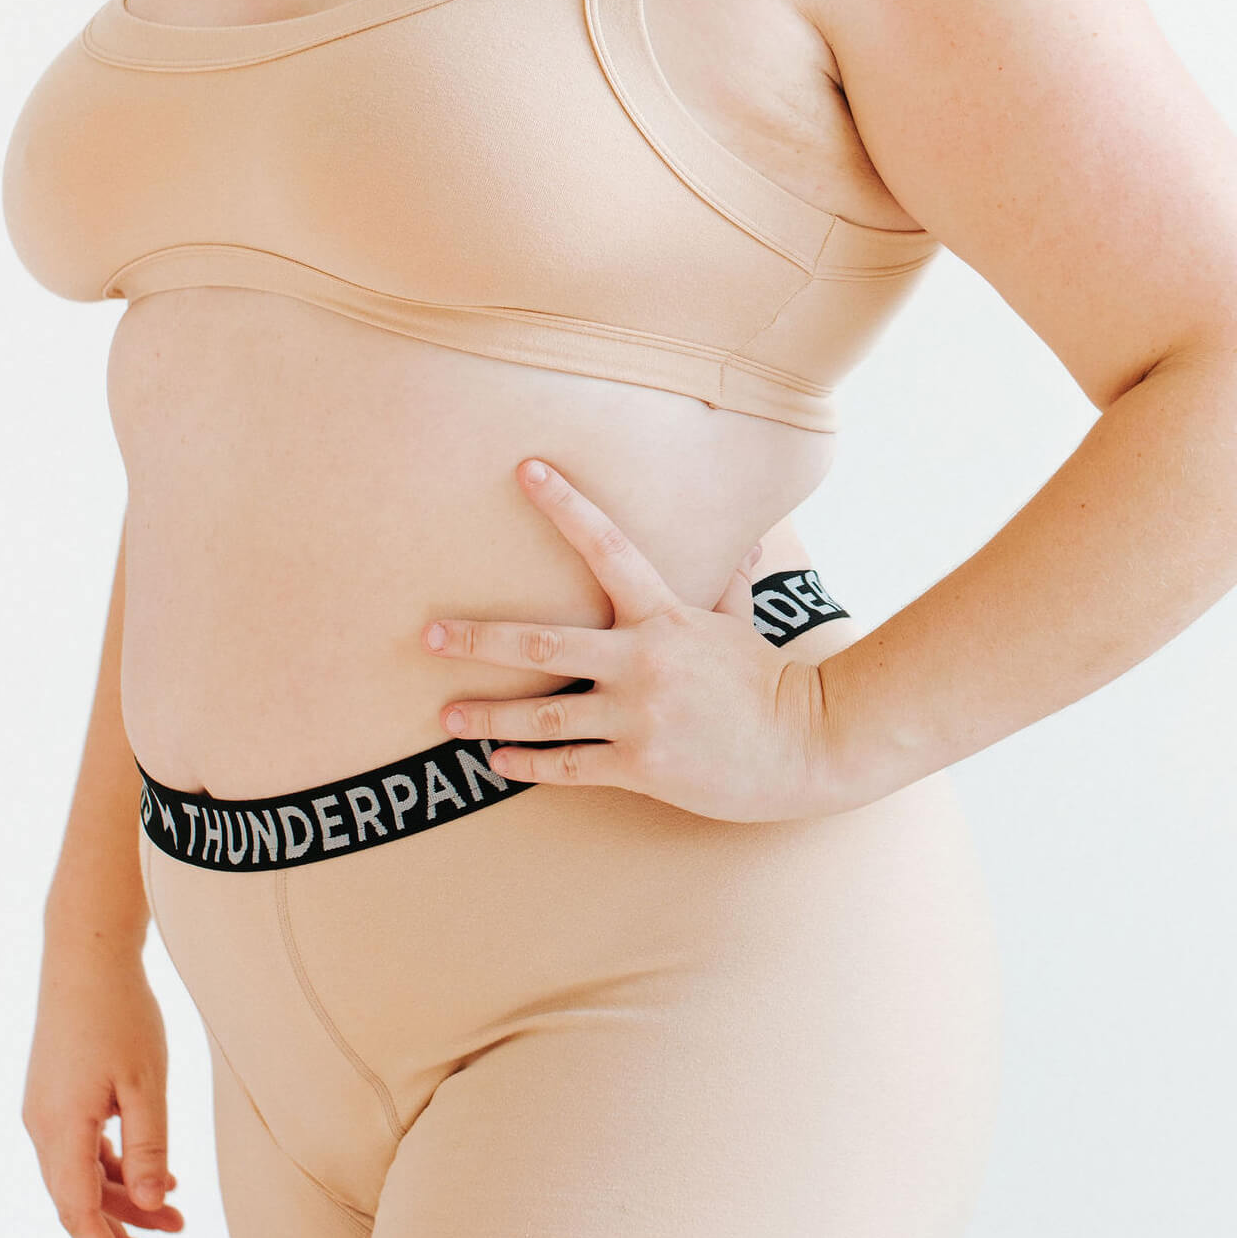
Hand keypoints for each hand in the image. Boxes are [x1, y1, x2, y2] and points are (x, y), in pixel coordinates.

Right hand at [22, 942, 184, 1237]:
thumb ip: (150, 1147)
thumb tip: (154, 1206)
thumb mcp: (146, 1082)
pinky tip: (159, 1177)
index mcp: (60, 1130)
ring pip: (84, 1177)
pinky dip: (119, 1168)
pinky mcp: (57, 1096)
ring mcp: (47, 1112)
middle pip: (80, 1203)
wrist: (85, 953)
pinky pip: (85, 1149)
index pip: (79, 1215)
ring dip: (127, 1202)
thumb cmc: (119, 1012)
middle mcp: (43, 1128)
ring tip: (176, 1223)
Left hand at [419, 458, 840, 823]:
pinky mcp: (641, 766)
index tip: (525, 470)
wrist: (807, 746)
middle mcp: (642, 660)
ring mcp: (638, 716)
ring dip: (486, 715)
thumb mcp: (740, 624)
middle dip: (477, 639)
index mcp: (664, 615)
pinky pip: (569, 767)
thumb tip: (747, 545)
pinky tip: (495, 763)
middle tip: (428, 634)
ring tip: (445, 716)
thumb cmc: (769, 682)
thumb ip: (727, 586)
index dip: (564, 504)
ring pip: (543, 714)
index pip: (606, 545)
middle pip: (540, 641)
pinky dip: (527, 765)